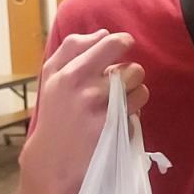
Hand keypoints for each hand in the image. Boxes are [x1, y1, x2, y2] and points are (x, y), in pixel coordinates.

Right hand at [20, 29, 148, 193]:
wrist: (53, 161)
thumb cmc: (54, 116)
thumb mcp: (51, 78)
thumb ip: (72, 49)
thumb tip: (103, 33)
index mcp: (70, 74)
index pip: (110, 44)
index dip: (123, 42)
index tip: (124, 44)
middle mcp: (87, 91)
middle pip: (133, 69)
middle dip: (130, 75)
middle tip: (117, 86)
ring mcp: (103, 112)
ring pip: (141, 90)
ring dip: (135, 96)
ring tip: (117, 105)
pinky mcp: (116, 131)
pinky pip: (138, 112)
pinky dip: (132, 116)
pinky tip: (116, 122)